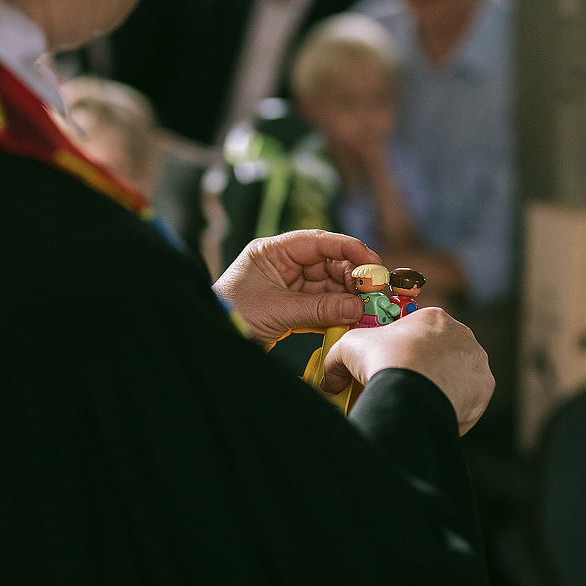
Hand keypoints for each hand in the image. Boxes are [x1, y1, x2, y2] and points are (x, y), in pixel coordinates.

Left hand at [213, 230, 375, 347]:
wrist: (211, 343)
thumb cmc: (229, 317)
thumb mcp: (276, 310)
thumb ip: (318, 309)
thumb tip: (356, 307)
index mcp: (272, 251)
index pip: (317, 241)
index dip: (349, 249)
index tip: (373, 263)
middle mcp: (283, 265)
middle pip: (329, 264)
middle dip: (353, 278)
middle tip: (375, 294)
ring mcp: (288, 287)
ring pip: (329, 287)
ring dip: (349, 298)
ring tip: (367, 310)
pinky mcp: (292, 308)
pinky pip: (322, 307)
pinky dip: (337, 314)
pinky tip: (353, 320)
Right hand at [323, 308, 493, 433]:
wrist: (410, 391)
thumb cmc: (386, 361)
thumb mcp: (349, 347)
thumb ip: (336, 359)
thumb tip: (329, 379)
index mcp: (434, 317)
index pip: (419, 334)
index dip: (403, 352)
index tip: (392, 367)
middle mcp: (462, 334)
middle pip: (440, 355)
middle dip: (423, 372)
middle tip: (403, 389)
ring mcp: (476, 361)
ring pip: (456, 377)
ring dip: (439, 389)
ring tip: (416, 404)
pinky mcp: (484, 388)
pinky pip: (468, 400)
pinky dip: (452, 409)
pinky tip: (431, 414)